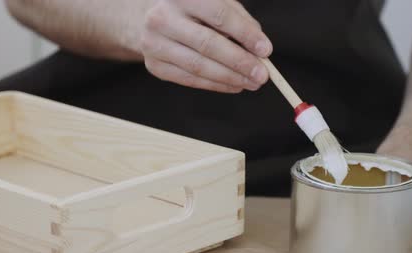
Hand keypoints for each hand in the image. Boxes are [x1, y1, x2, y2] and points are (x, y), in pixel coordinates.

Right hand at [140, 0, 271, 92]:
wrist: (145, 16)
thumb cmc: (188, 8)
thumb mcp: (212, 0)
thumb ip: (236, 18)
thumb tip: (258, 48)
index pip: (219, 15)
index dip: (244, 34)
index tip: (265, 50)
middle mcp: (162, 17)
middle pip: (208, 44)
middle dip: (239, 62)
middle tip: (262, 75)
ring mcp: (154, 43)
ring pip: (198, 66)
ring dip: (229, 78)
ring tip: (251, 82)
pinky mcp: (154, 65)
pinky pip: (189, 79)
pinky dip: (215, 84)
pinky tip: (233, 85)